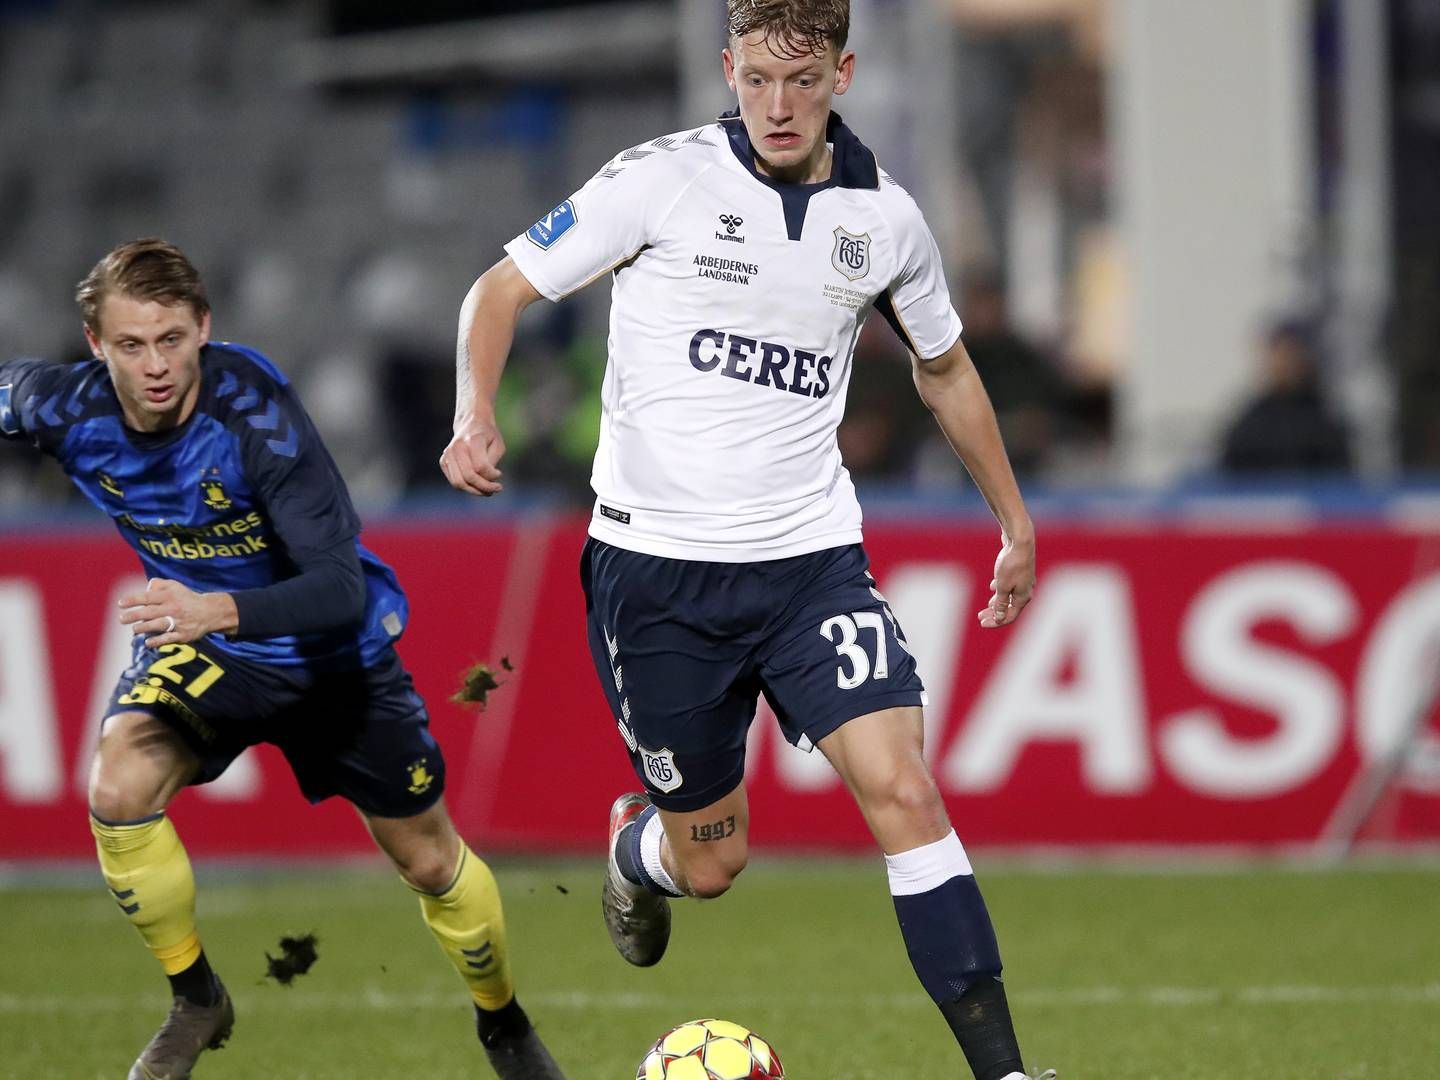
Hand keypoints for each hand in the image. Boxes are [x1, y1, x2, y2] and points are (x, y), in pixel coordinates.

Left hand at [119, 579, 235, 646]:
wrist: (210, 611)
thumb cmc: (187, 598)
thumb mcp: (175, 586)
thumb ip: (158, 584)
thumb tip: (144, 588)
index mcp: (170, 595)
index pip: (147, 597)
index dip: (133, 600)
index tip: (120, 604)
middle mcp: (173, 608)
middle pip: (150, 612)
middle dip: (133, 615)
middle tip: (121, 619)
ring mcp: (179, 622)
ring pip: (158, 625)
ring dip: (143, 627)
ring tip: (134, 629)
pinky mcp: (184, 634)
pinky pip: (168, 638)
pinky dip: (157, 641)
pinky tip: (148, 642)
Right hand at [440, 415, 504, 496]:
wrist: (471, 423)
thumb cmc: (488, 435)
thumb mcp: (498, 445)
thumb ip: (492, 462)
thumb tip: (487, 480)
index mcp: (473, 440)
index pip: (480, 467)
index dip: (492, 476)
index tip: (500, 473)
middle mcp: (457, 447)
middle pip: (468, 477)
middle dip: (484, 488)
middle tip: (496, 489)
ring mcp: (448, 454)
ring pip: (458, 482)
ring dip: (474, 491)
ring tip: (487, 491)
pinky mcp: (443, 461)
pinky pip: (454, 481)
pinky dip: (466, 487)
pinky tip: (477, 484)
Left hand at [977, 530, 1035, 628]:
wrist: (1020, 541)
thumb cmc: (1011, 564)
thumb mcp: (1003, 586)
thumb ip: (1000, 602)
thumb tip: (999, 617)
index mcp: (1023, 597)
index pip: (1009, 616)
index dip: (996, 622)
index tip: (982, 623)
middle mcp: (1026, 591)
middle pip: (1009, 607)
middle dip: (994, 613)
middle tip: (980, 616)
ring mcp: (1024, 581)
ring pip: (1010, 596)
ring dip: (997, 601)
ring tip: (987, 605)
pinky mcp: (1020, 571)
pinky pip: (1011, 585)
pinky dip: (1001, 589)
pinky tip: (993, 586)